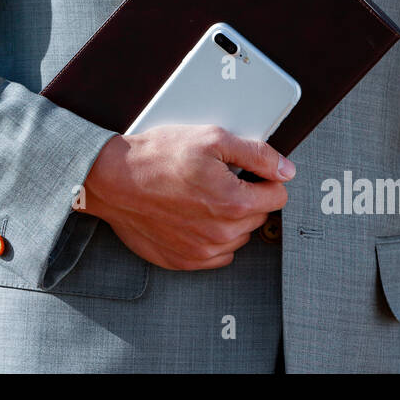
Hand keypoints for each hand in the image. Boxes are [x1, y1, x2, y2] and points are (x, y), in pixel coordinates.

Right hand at [79, 125, 293, 270]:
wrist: (113, 179)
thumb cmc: (157, 157)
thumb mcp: (211, 139)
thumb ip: (257, 153)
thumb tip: (286, 169)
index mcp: (235, 203)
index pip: (278, 196)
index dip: (265, 178)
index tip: (247, 171)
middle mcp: (222, 233)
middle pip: (258, 216)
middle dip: (246, 196)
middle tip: (217, 178)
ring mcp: (202, 251)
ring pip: (238, 236)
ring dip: (229, 218)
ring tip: (201, 195)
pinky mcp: (184, 261)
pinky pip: (217, 254)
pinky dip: (211, 236)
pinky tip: (192, 216)